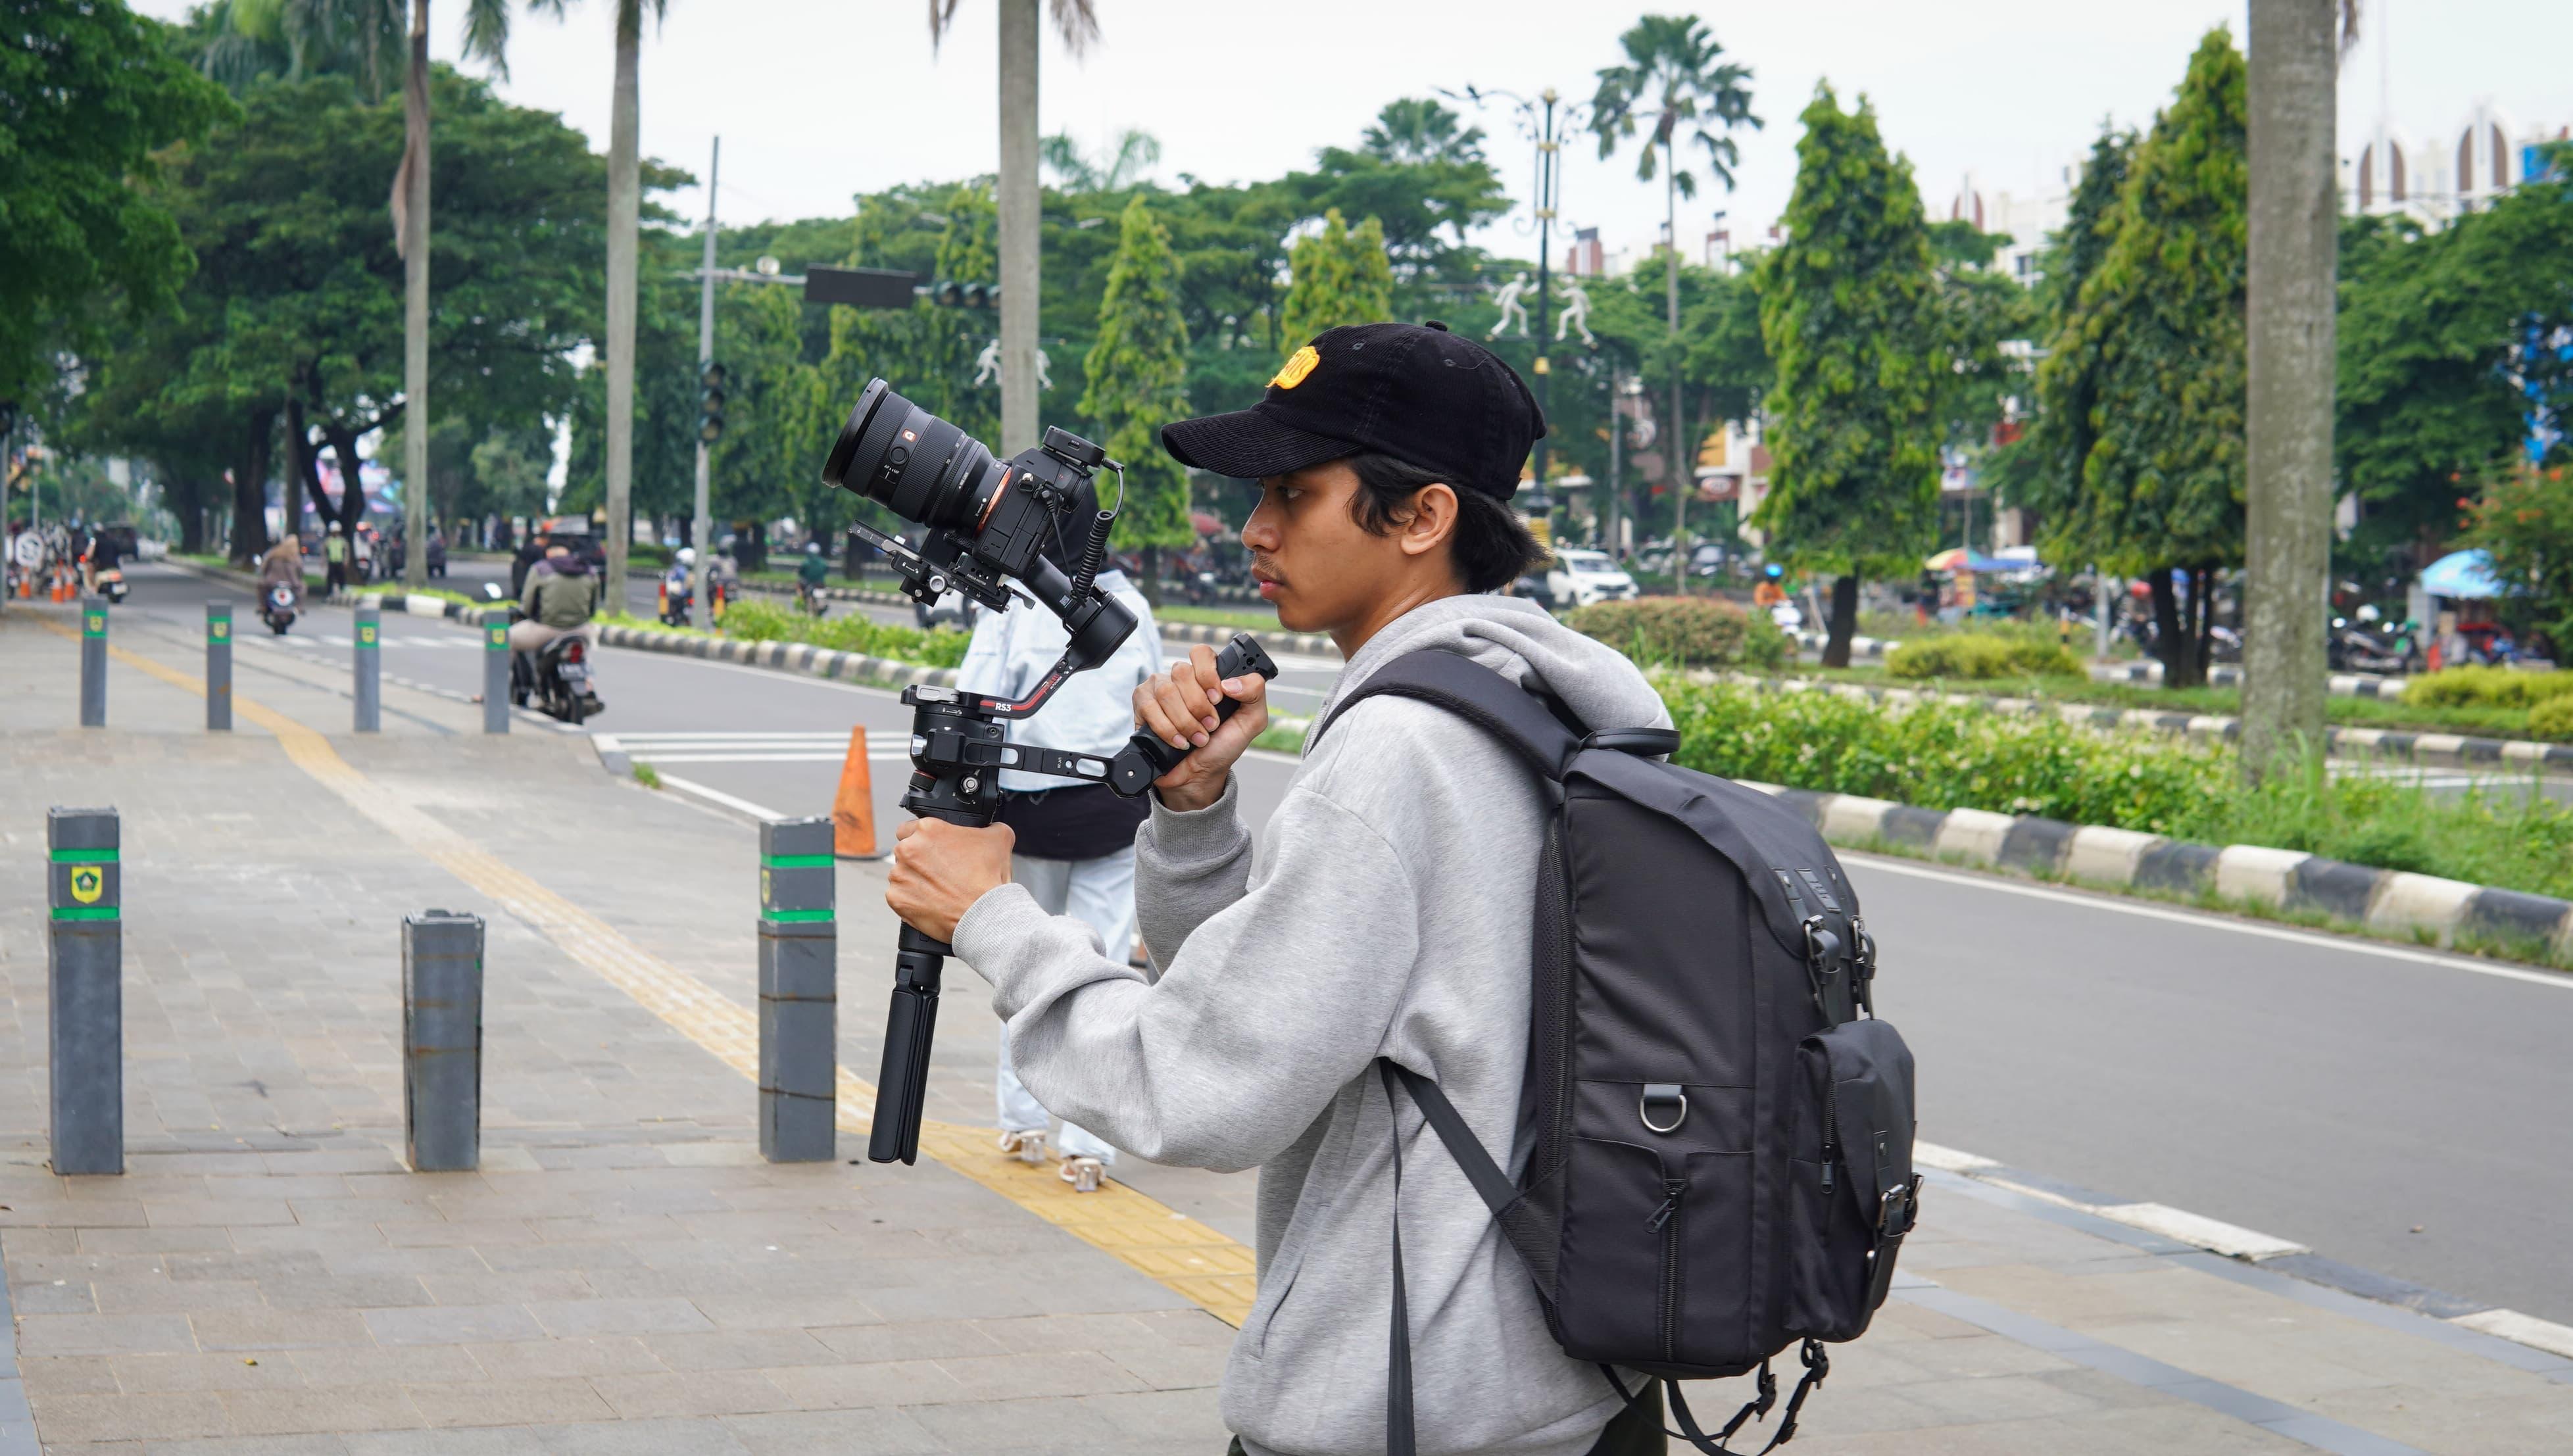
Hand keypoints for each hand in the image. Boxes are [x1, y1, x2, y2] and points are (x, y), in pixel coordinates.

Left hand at [886, 818, 1014, 942]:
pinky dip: (912, 900)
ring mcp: (899, 876)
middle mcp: (908, 850)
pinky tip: (930, 902)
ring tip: (937, 890)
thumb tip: (988, 827)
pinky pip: (899, 896)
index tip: (931, 848)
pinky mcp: (897, 899)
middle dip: (918, 859)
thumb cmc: (989, 879)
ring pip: (901, 874)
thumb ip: (989, 826)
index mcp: (928, 830)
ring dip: (914, 880)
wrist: (984, 915)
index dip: (923, 838)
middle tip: (939, 871)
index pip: (909, 827)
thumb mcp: (1000, 838)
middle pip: (905, 851)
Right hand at [1133, 643, 1267, 812]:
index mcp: (1207, 674)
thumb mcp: (1252, 720)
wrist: (1200, 774)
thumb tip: (1230, 682)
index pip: (1201, 653)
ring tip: (1195, 738)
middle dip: (1198, 706)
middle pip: (1182, 672)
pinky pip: (1149, 707)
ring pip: (1166, 692)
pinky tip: (1178, 742)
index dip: (1207, 674)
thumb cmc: (1223, 745)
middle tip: (1209, 727)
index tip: (1218, 699)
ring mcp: (1159, 688)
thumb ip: (1255, 693)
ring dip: (1184, 722)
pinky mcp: (1142, 704)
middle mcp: (1181, 677)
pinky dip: (1166, 729)